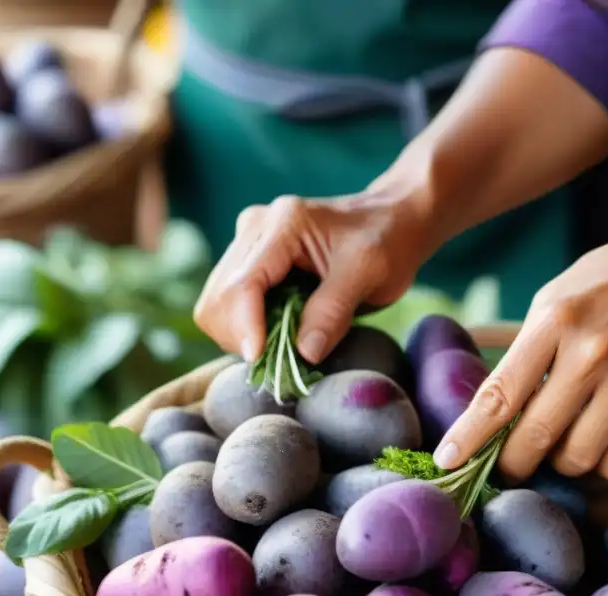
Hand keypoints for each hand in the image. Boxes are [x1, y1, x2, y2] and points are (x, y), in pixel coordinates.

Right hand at [193, 189, 434, 364]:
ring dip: (242, 336)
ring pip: (216, 305)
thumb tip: (303, 352)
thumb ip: (334, 310)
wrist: (391, 221)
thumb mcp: (370, 274)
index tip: (262, 361)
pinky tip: (279, 333)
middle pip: (219, 299)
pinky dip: (247, 329)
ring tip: (284, 346)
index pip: (243, 284)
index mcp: (284, 224)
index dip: (245, 328)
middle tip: (281, 360)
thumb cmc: (387, 242)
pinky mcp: (250, 260)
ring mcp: (247, 243)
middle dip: (242, 337)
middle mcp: (255, 227)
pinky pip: (229, 306)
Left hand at [435, 199, 607, 483]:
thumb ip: (526, 351)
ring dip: (573, 463)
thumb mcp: (558, 296)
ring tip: (573, 438)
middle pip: (542, 443)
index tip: (447, 462)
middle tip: (516, 460)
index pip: (501, 397)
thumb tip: (494, 415)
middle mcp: (602, 356)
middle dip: (518, 463)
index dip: (470, 438)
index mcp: (560, 322)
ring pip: (591, 464)